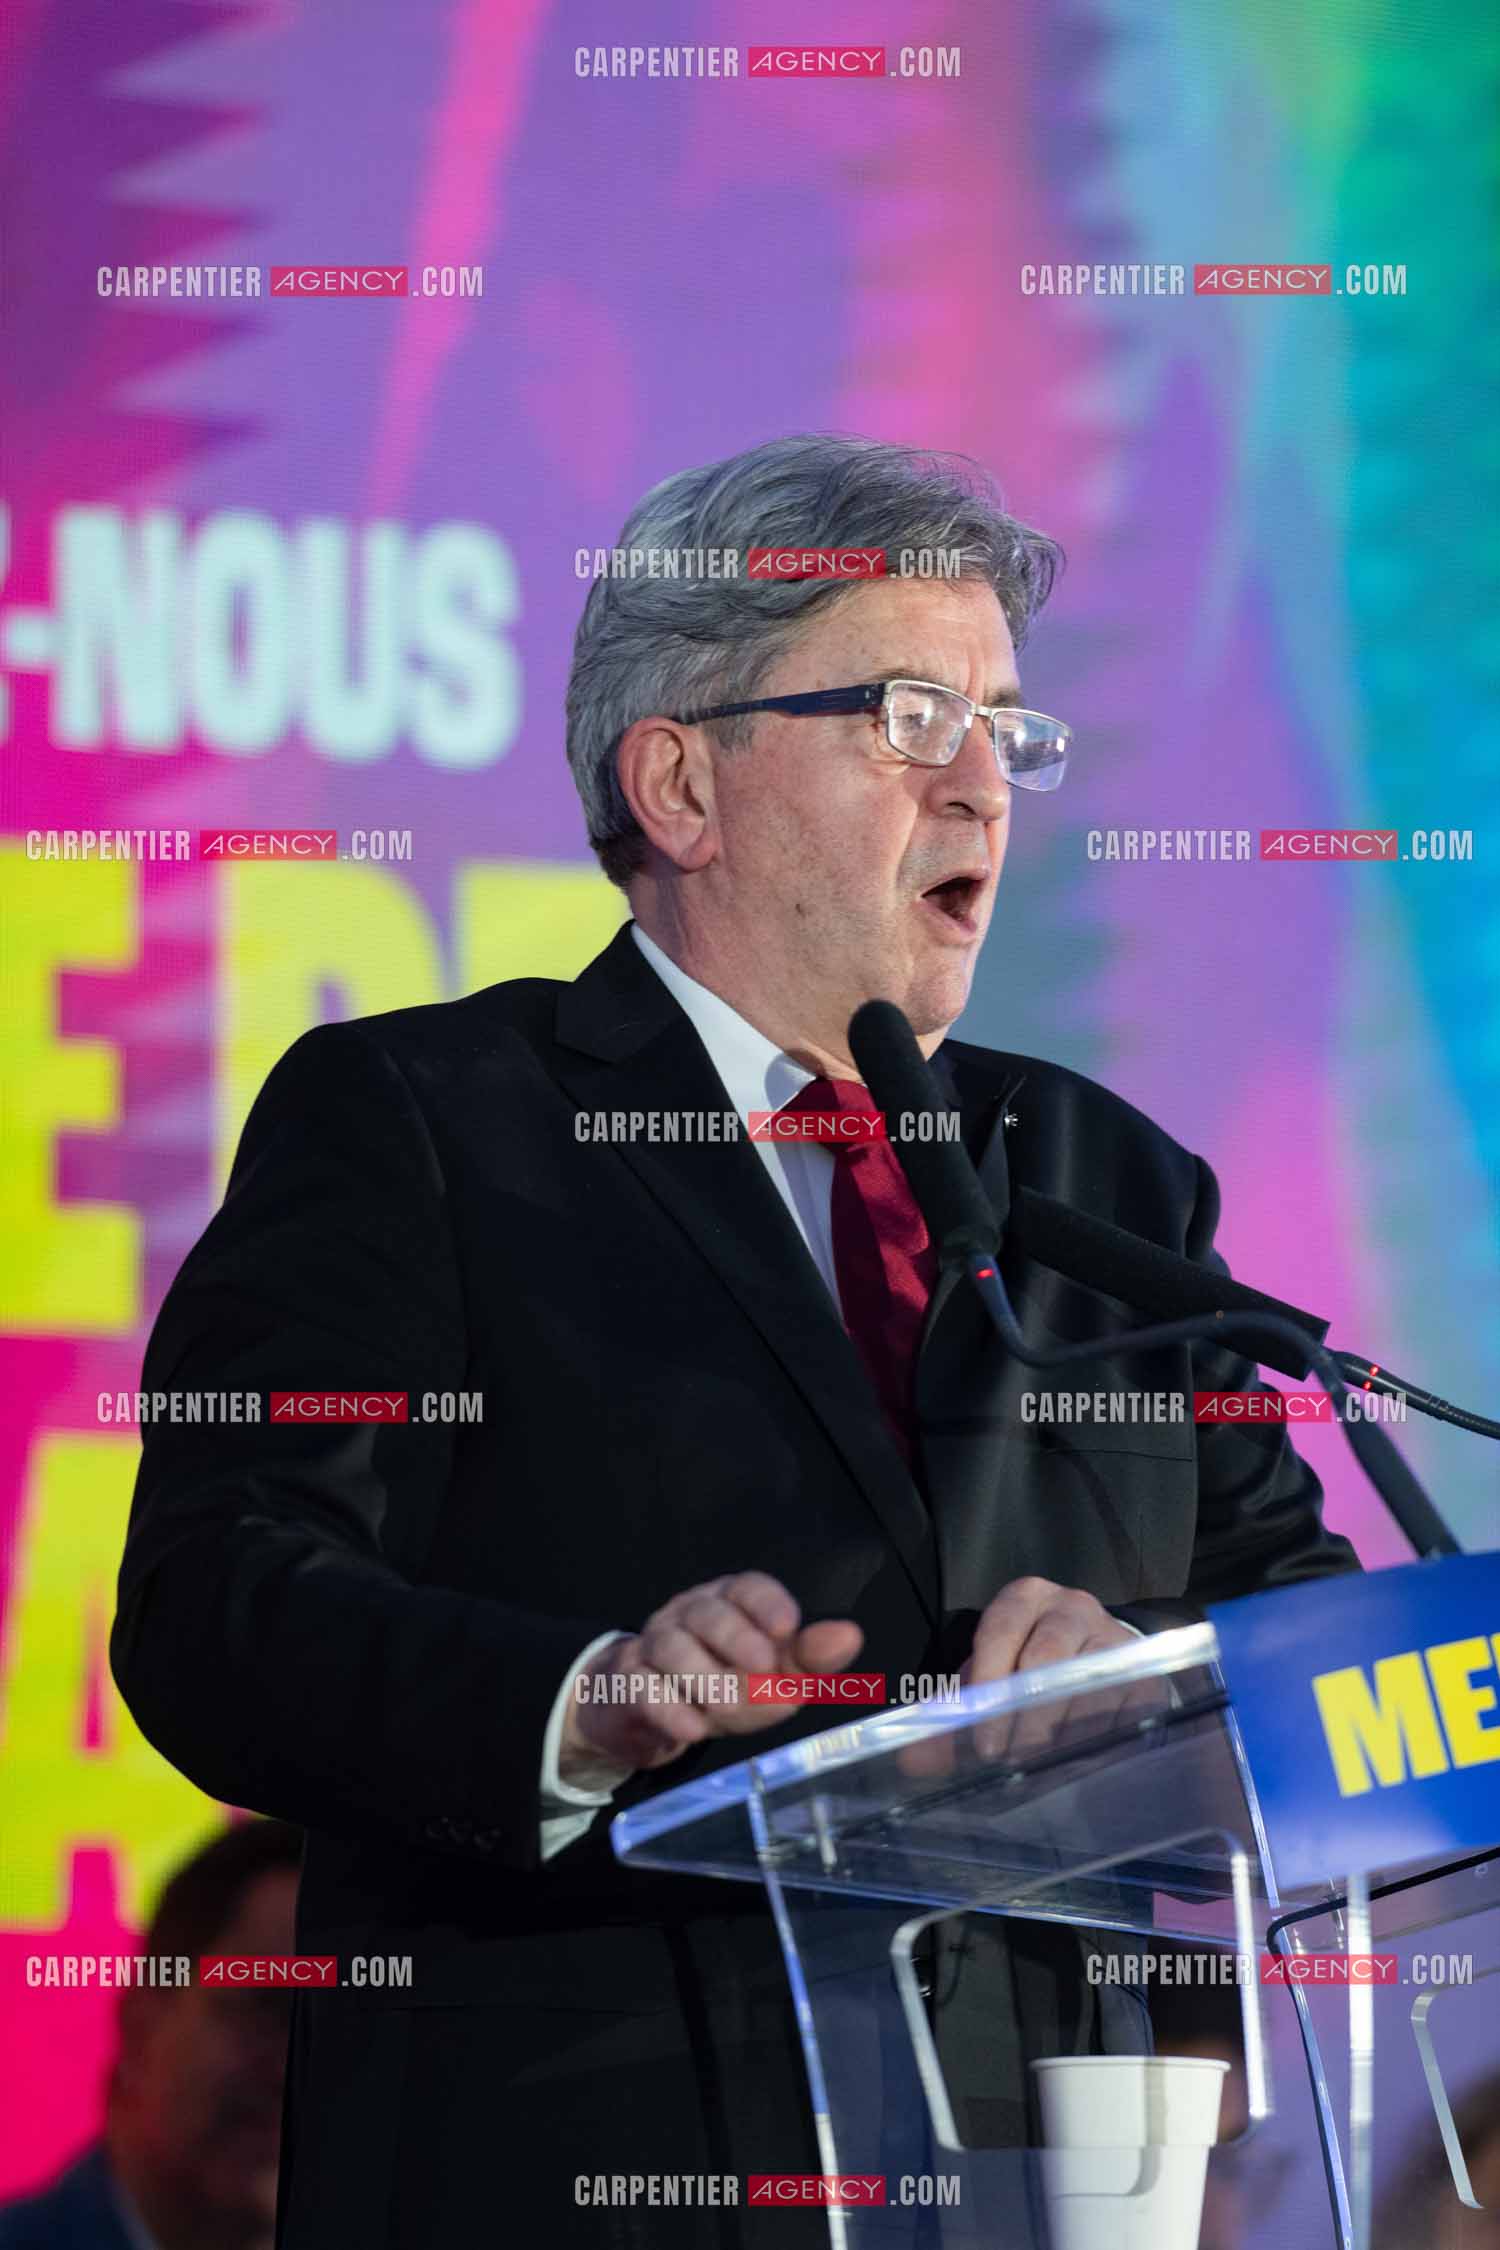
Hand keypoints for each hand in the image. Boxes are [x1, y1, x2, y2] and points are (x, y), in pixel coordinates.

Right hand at [558, 1571, 863, 1783]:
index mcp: (729, 1602)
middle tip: (761, 1668)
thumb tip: (849, 1635)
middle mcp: (689, 1614)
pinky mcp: (627, 1680)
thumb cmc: (721, 1682)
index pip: (747, 1587)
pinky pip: (642, 1687)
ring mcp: (653, 1644)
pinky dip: (668, 1708)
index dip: (766, 1603)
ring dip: (703, 1677)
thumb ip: (808, 1658)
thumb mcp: (768, 1676)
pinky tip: (692, 1730)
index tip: (786, 1628)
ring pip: (672, 1646)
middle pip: (708, 1612)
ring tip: (728, 1708)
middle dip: (735, 1637)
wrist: (646, 1710)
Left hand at [965, 1576, 1140, 1763]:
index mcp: (1025, 1599)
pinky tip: (1078, 1770)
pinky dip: (1097, 1745)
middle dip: (1026, 1716)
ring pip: (1086, 1686)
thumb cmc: (1028, 1666)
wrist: (1098, 1658)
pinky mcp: (1144, 1673)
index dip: (990, 1682)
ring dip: (1060, 1736)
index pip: (1001, 1630)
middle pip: (1047, 1656)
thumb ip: (951, 1716)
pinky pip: (1122, 1711)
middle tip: (1011, 1762)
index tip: (983, 1739)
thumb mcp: (988, 1679)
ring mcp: (1113, 1638)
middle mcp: (1072, 1608)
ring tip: (1039, 1772)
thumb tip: (909, 1757)